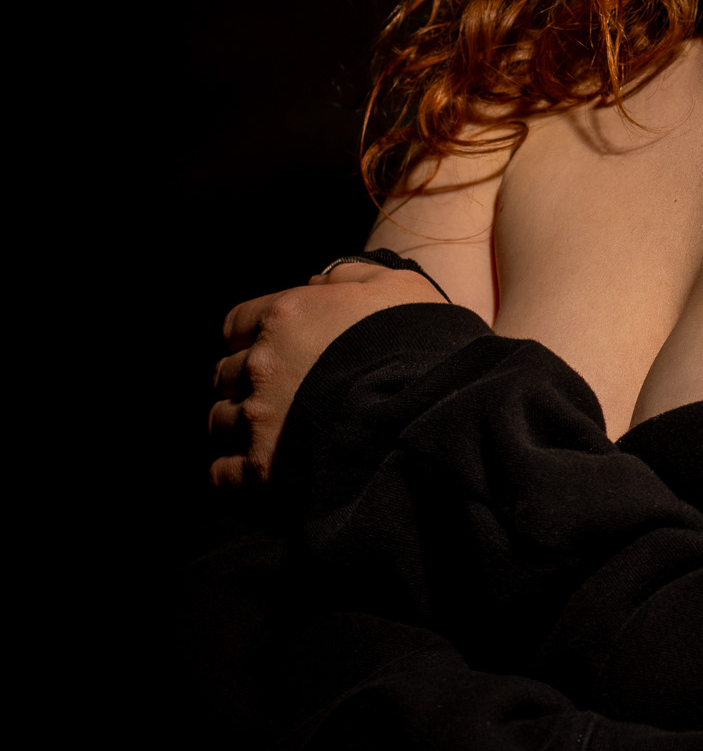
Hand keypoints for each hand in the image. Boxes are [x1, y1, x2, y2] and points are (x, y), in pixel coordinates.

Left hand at [208, 262, 444, 487]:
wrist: (432, 415)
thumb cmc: (421, 347)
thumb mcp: (400, 288)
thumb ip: (353, 276)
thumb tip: (316, 282)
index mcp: (287, 317)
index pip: (237, 326)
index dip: (253, 340)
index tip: (274, 353)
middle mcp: (263, 366)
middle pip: (226, 375)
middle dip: (247, 384)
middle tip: (278, 397)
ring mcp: (259, 420)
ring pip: (221, 421)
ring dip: (242, 427)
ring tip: (274, 436)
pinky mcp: (261, 472)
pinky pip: (221, 474)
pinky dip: (235, 474)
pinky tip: (262, 472)